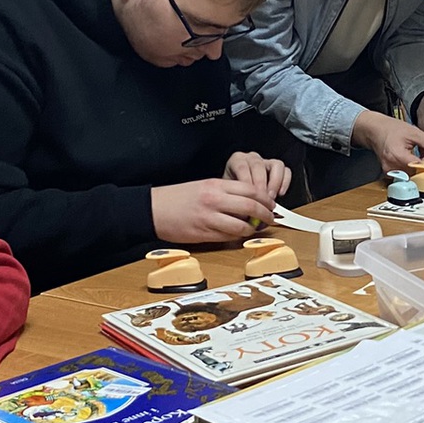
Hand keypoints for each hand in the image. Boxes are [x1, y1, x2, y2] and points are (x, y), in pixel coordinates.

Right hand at [151, 179, 274, 243]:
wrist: (153, 209)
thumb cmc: (176, 198)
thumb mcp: (203, 186)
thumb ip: (225, 193)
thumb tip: (247, 202)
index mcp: (215, 185)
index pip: (250, 189)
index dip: (265, 198)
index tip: (270, 204)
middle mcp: (215, 199)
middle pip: (252, 206)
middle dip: (266, 214)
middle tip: (271, 218)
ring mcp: (210, 217)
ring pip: (242, 225)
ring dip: (253, 229)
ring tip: (255, 229)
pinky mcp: (204, 233)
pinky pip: (229, 237)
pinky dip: (238, 237)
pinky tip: (239, 235)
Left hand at [223, 151, 290, 198]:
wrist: (237, 194)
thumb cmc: (234, 194)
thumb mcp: (231, 195)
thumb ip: (236, 199)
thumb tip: (244, 213)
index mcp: (236, 160)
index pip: (241, 167)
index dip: (247, 184)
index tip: (250, 198)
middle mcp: (252, 158)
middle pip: (259, 166)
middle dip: (261, 185)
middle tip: (261, 201)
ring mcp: (266, 161)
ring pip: (276, 165)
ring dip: (274, 183)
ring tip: (270, 198)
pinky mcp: (278, 168)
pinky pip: (286, 171)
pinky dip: (285, 183)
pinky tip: (280, 194)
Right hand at [352, 109, 423, 170]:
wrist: (375, 130)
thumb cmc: (391, 129)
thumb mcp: (413, 132)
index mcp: (397, 155)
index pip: (420, 166)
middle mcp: (392, 167)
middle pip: (417, 173)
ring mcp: (390, 172)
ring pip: (413, 175)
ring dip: (422, 169)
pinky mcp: (390, 173)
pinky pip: (407, 175)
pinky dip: (414, 169)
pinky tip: (417, 161)